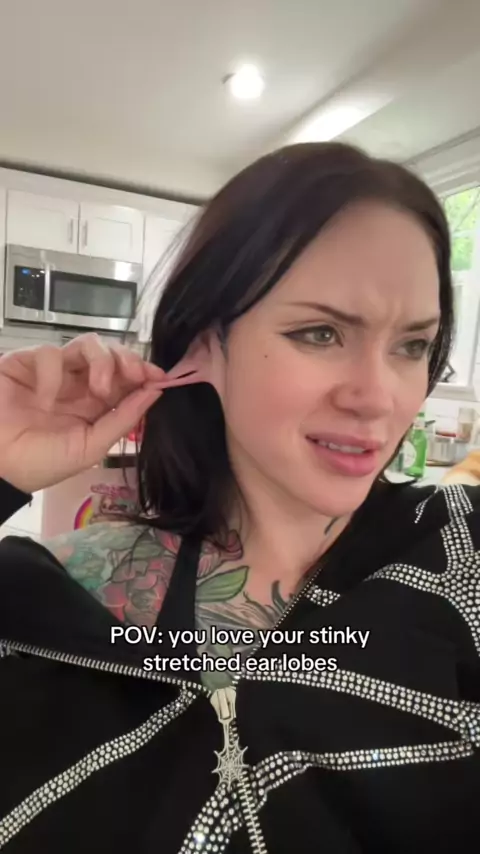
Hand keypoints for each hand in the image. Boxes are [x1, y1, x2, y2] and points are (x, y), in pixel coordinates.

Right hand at [0, 333, 164, 493]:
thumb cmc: (40, 463)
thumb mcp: (90, 447)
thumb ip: (123, 420)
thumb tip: (155, 391)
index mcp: (95, 404)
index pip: (125, 377)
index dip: (143, 371)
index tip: (159, 376)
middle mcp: (77, 383)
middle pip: (111, 353)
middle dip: (127, 359)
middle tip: (134, 374)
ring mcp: (52, 371)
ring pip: (86, 344)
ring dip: (101, 361)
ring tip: (98, 389)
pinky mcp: (24, 362)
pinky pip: (49, 353)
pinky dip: (53, 375)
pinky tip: (46, 400)